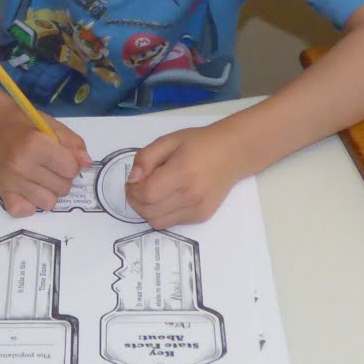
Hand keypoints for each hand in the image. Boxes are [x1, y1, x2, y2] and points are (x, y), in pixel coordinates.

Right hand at [0, 102, 91, 215]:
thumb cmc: (24, 124)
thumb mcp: (52, 126)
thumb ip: (73, 144)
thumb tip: (87, 164)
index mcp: (35, 145)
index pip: (71, 169)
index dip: (70, 163)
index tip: (60, 155)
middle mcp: (22, 165)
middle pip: (63, 188)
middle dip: (61, 177)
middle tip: (49, 164)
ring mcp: (11, 181)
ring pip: (48, 203)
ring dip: (48, 191)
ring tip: (39, 176)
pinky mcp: (2, 193)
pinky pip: (25, 211)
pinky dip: (30, 203)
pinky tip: (28, 188)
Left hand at [124, 123, 246, 227]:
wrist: (233, 153)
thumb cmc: (200, 143)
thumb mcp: (169, 140)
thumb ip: (146, 158)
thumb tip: (133, 180)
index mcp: (182, 172)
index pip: (147, 194)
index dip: (132, 191)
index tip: (131, 182)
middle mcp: (191, 195)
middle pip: (149, 212)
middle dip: (135, 202)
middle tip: (136, 188)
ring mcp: (197, 209)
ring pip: (158, 222)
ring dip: (147, 211)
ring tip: (150, 193)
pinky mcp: (201, 216)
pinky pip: (171, 223)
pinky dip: (162, 214)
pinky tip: (166, 198)